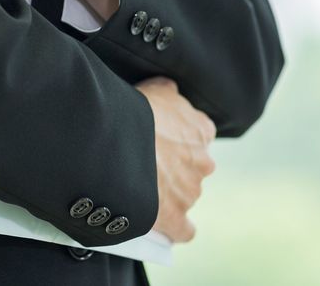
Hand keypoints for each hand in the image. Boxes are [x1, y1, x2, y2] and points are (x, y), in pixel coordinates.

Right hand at [134, 76, 216, 243]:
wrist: (117, 141)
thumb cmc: (134, 111)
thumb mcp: (155, 89)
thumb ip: (168, 94)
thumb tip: (169, 92)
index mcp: (201, 130)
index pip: (198, 136)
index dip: (178, 140)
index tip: (160, 141)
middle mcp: (203, 162)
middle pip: (193, 168)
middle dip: (174, 169)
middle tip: (144, 164)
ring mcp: (190, 191)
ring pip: (185, 196)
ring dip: (168, 195)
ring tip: (139, 191)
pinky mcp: (175, 217)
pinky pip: (183, 230)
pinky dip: (174, 229)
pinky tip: (162, 226)